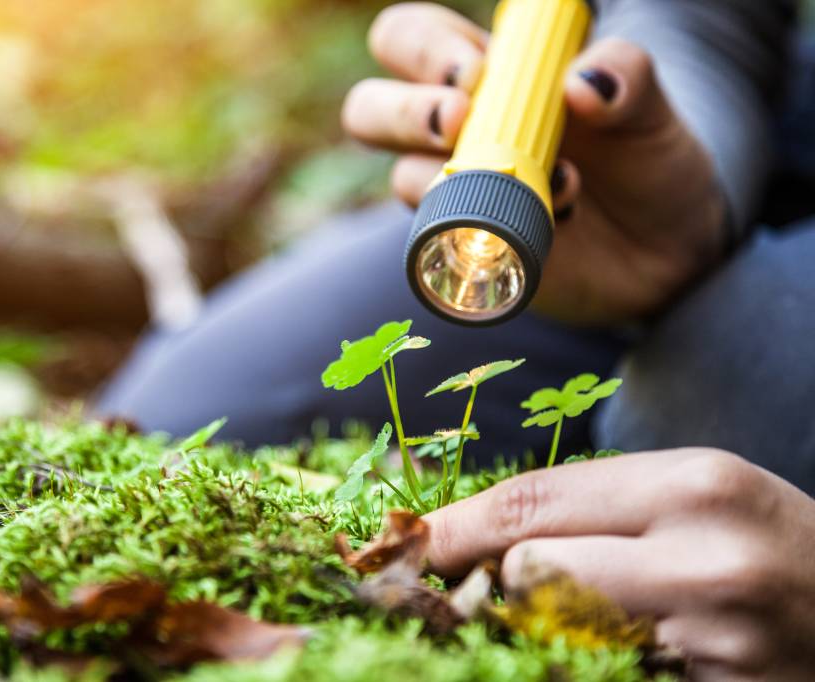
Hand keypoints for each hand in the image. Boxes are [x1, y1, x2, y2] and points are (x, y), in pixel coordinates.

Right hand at [342, 3, 726, 323]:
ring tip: (556, 181)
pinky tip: (558, 218)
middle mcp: (455, 131)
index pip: (411, 41)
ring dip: (461, 178)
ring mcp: (454, 193)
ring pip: (401, 176)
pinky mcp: (466, 249)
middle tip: (455, 121)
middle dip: (401, 111)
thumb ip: (628, 77)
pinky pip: (442, 240)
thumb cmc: (648, 163)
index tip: (475, 73)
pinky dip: (490, 230)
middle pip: (369, 108)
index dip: (424, 50)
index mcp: (487, 75)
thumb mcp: (653, 110)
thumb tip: (580, 82)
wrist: (669, 251)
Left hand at [423, 449, 814, 680]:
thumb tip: (475, 533)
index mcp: (691, 486)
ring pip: (555, 634)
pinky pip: (601, 678)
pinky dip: (576, 666)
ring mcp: (713, 644)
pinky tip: (589, 654)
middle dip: (492, 579)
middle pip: (528, 567)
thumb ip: (594, 509)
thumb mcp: (694, 496)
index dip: (453, 525)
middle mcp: (702, 560)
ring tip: (556, 617)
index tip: (407, 542)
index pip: (530, 501)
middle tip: (474, 587)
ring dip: (532, 628)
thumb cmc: (769, 545)